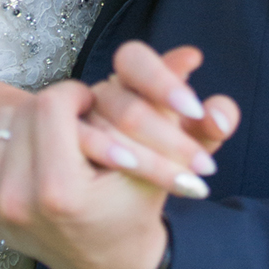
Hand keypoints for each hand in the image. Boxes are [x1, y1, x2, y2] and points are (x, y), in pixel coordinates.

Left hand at [0, 82, 174, 268]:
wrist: (104, 262)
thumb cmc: (134, 210)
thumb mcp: (160, 163)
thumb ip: (169, 110)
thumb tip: (189, 52)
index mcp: (59, 194)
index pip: (51, 105)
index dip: (75, 95)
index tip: (91, 102)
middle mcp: (15, 203)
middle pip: (23, 110)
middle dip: (54, 108)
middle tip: (77, 120)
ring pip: (0, 123)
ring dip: (30, 124)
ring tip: (59, 141)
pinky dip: (8, 143)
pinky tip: (35, 160)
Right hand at [75, 43, 239, 199]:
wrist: (105, 208)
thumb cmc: (150, 170)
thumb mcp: (185, 148)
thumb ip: (204, 127)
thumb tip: (221, 113)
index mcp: (129, 82)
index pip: (135, 59)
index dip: (162, 80)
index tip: (194, 109)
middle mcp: (97, 96)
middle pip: (127, 106)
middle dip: (170, 139)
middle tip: (205, 168)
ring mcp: (71, 118)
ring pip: (104, 127)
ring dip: (150, 157)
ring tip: (186, 182)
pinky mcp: (47, 138)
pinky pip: (77, 142)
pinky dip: (108, 151)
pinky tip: (131, 168)